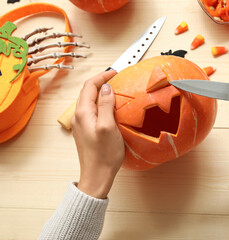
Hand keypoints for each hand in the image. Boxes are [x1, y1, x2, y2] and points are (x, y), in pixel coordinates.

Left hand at [71, 70, 124, 198]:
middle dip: (101, 83)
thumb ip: (105, 105)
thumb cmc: (104, 154)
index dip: (102, 77)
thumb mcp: (108, 126)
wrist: (97, 175)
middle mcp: (79, 116)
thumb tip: (106, 88)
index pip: (89, 86)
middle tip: (117, 80)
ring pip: (90, 101)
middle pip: (88, 92)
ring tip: (116, 91)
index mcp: (83, 113)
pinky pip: (92, 111)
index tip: (115, 73)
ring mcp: (82, 124)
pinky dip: (101, 104)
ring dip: (101, 93)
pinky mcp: (87, 131)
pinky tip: (111, 108)